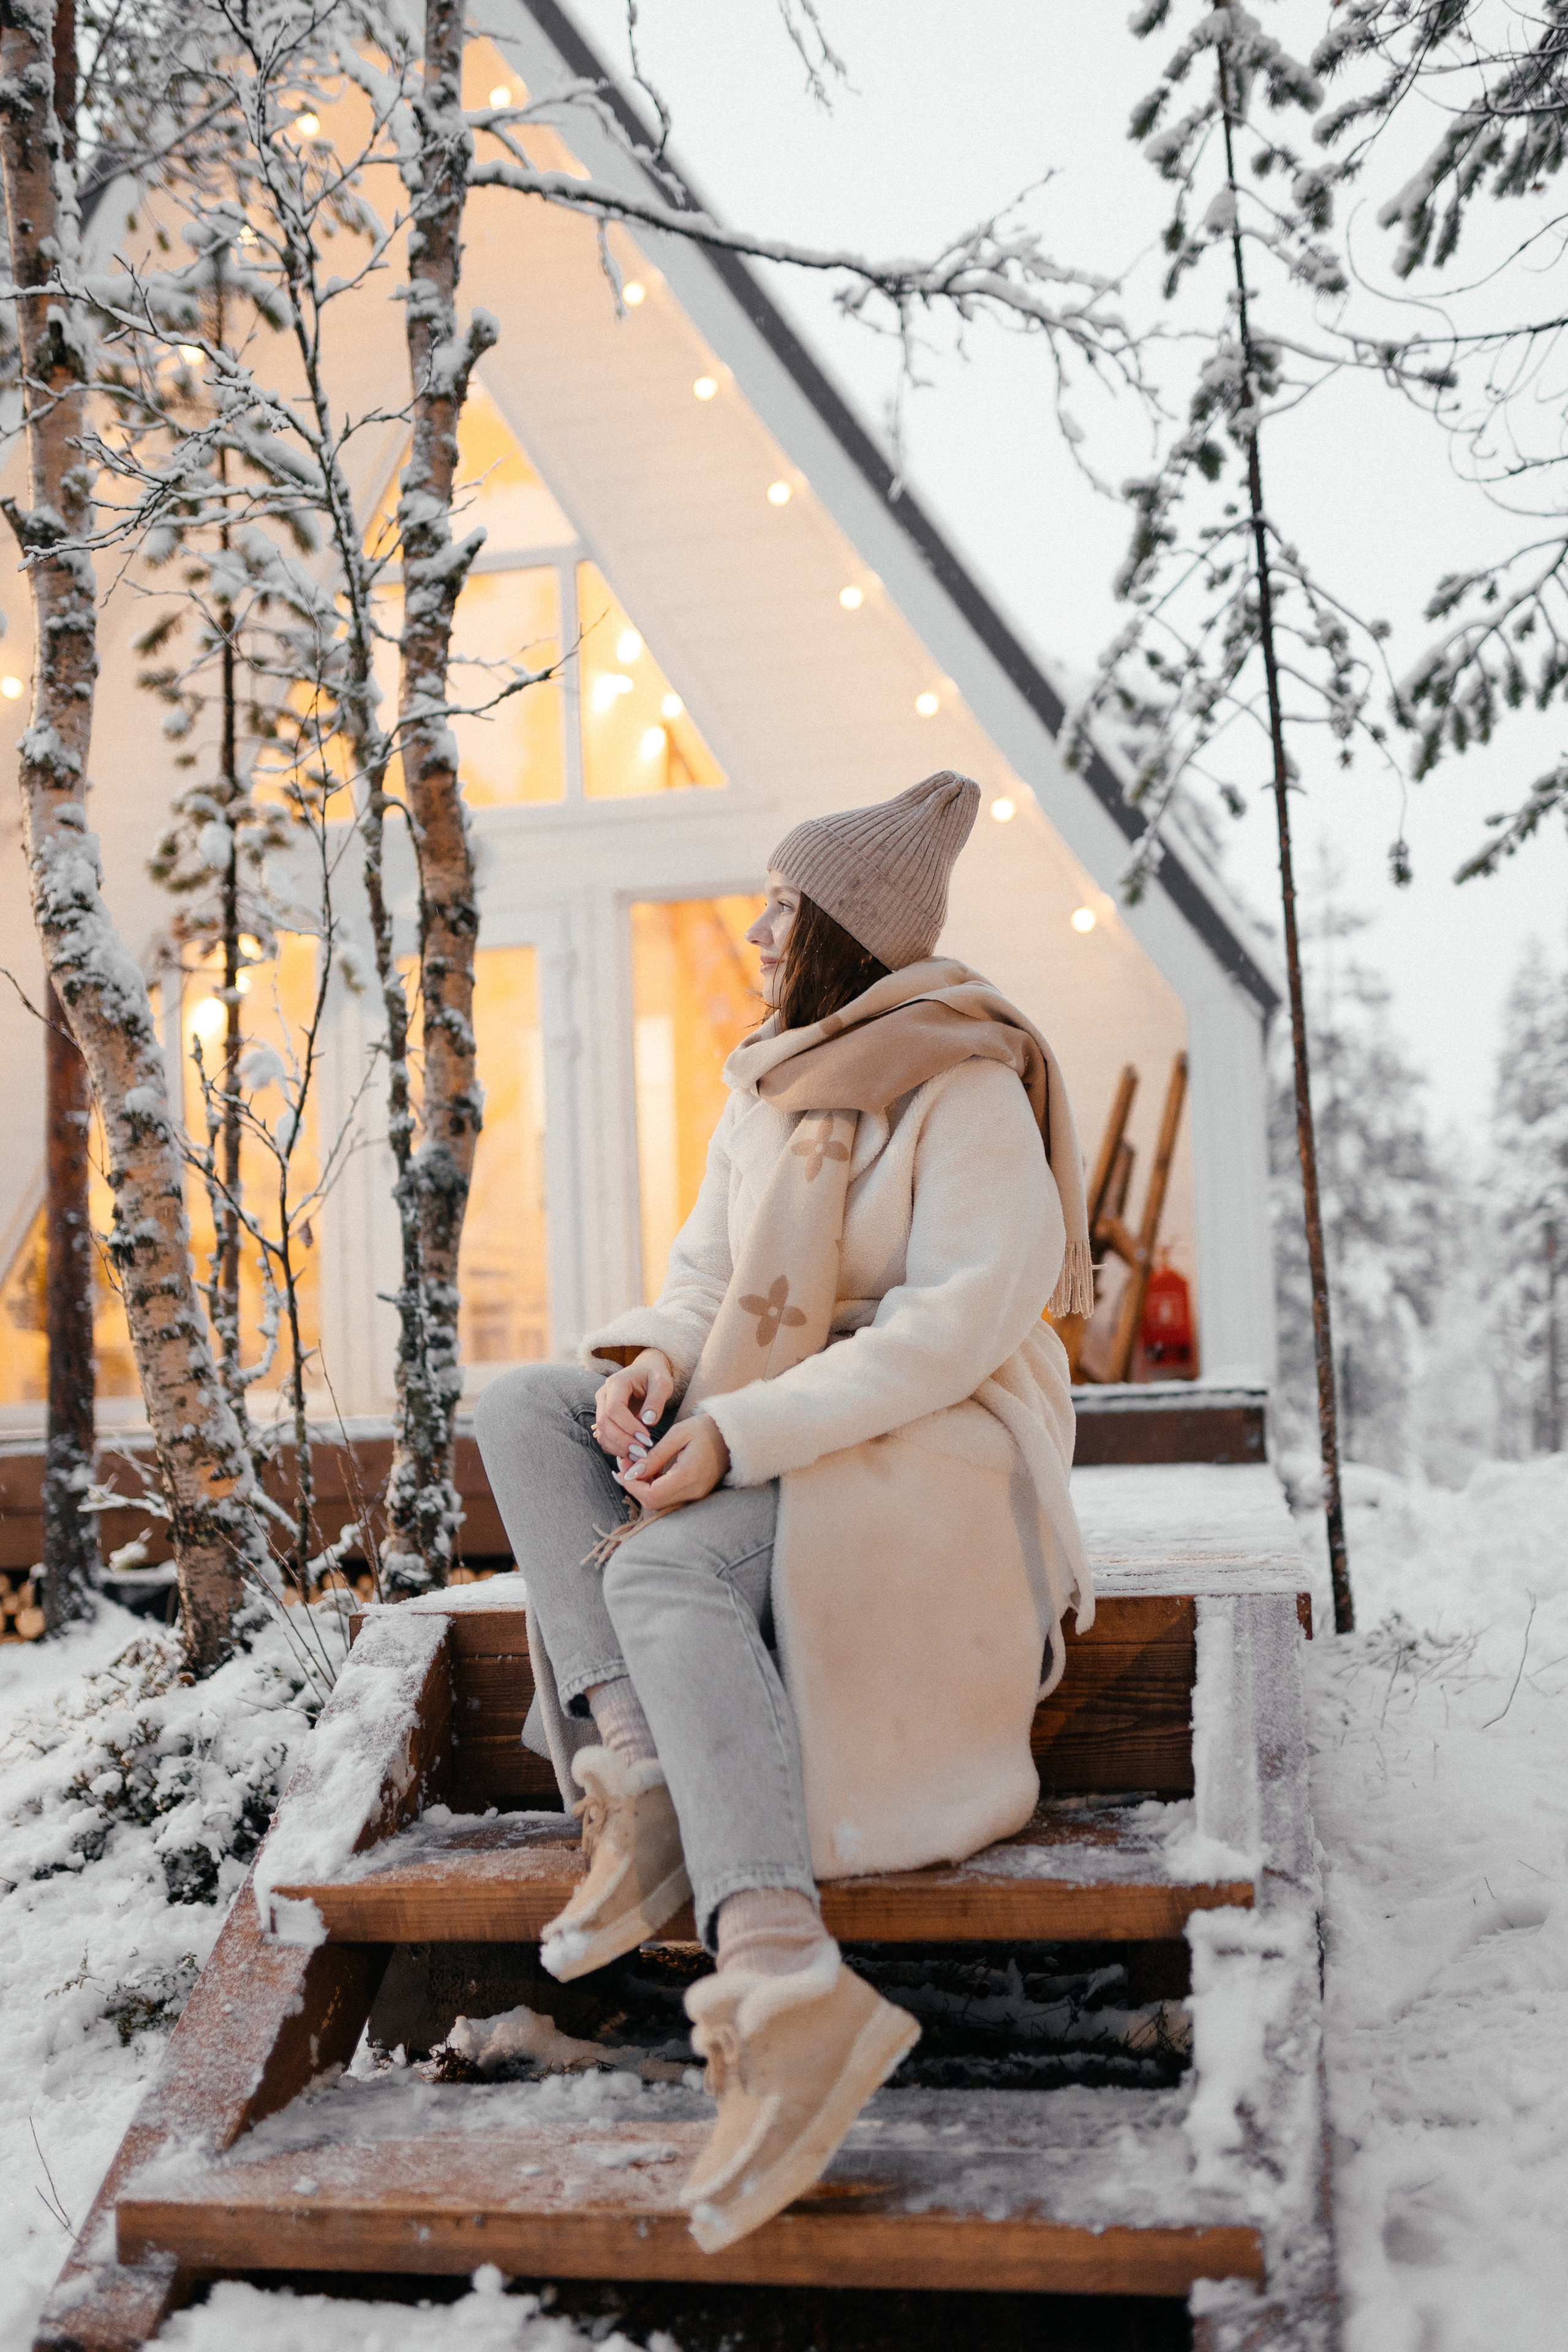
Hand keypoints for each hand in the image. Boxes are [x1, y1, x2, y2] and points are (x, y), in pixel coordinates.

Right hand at [593, 1348, 674, 1463]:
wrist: (646, 1373)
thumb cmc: (654, 1376)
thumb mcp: (662, 1383)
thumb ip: (656, 1400)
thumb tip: (648, 1421)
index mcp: (616, 1383)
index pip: (614, 1408)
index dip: (628, 1426)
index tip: (646, 1438)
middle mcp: (603, 1395)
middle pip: (605, 1422)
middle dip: (623, 1440)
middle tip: (642, 1452)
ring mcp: (601, 1407)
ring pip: (602, 1432)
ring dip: (618, 1447)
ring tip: (639, 1456)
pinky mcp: (605, 1419)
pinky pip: (604, 1437)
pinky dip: (616, 1448)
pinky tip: (632, 1454)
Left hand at [616, 1414, 729, 1511]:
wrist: (733, 1435)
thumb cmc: (706, 1429)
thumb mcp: (678, 1435)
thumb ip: (654, 1456)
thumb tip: (631, 1473)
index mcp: (688, 1476)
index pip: (651, 1496)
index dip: (632, 1485)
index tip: (622, 1467)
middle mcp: (693, 1491)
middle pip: (653, 1503)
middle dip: (634, 1486)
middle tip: (624, 1464)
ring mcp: (695, 1495)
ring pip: (659, 1502)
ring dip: (642, 1486)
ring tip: (634, 1464)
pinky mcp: (695, 1493)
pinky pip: (668, 1497)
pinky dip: (654, 1486)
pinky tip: (648, 1470)